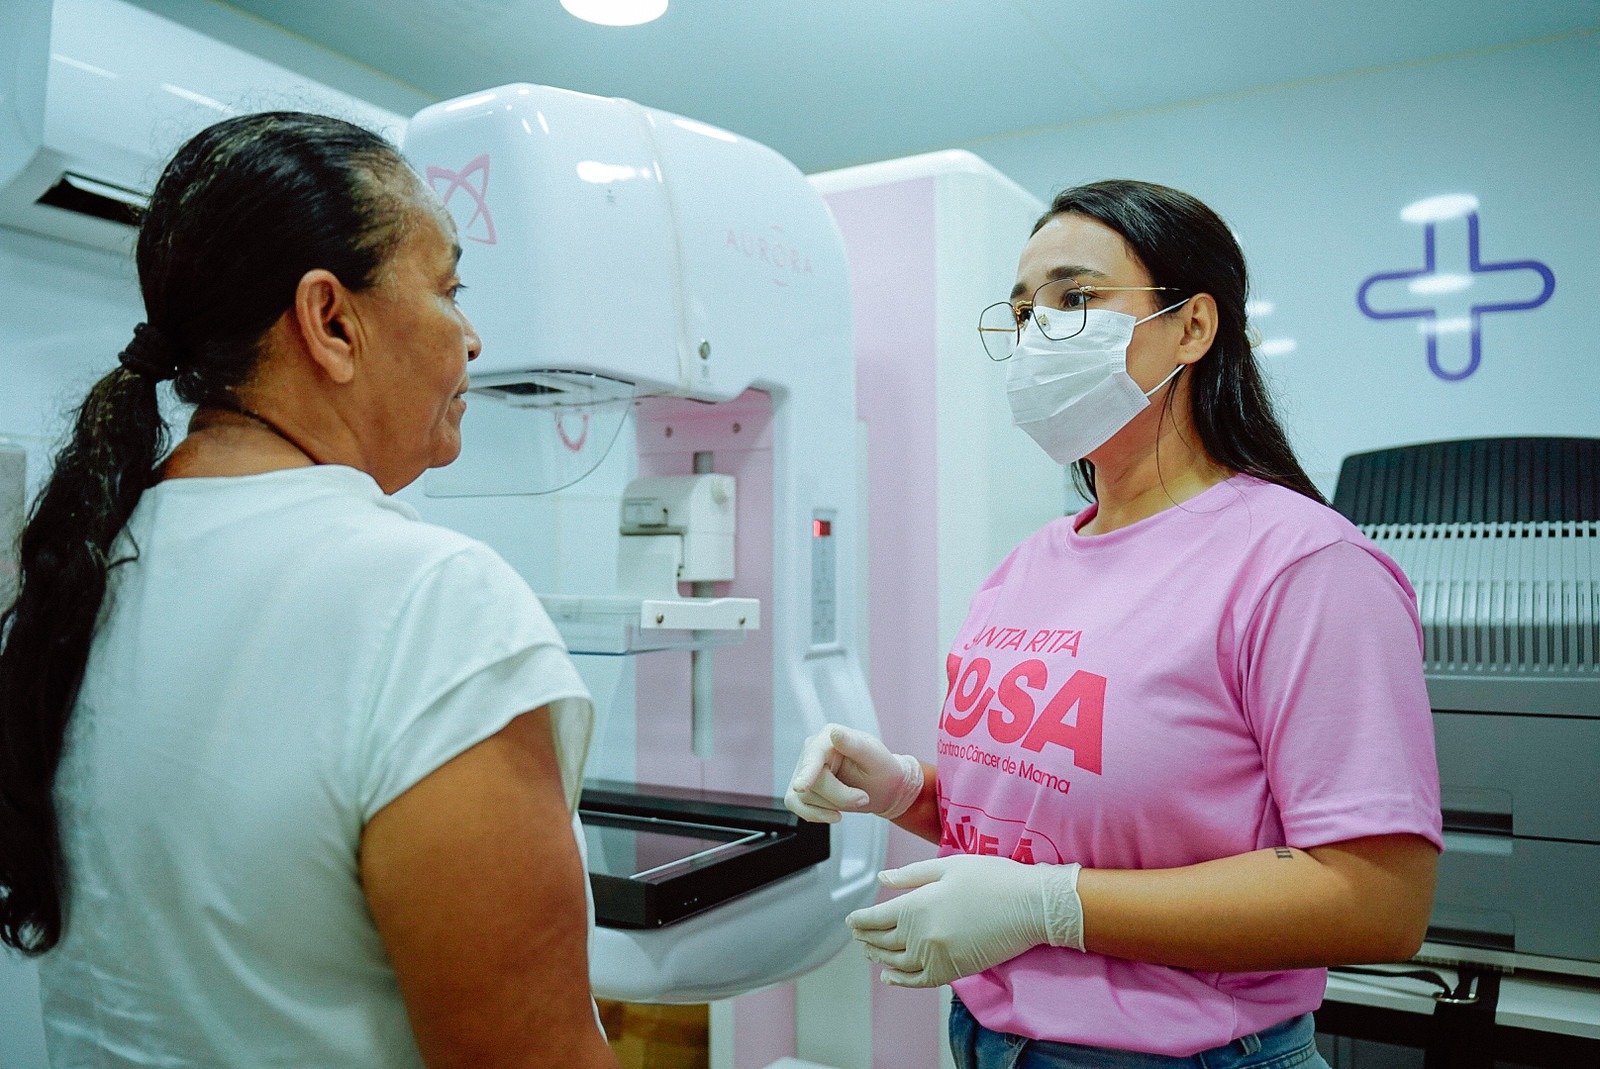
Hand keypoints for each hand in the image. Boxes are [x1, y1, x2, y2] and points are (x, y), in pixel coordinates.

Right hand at [784, 723, 923, 823]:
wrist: (883, 788)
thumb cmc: (882, 770)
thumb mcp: (875, 757)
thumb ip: (854, 745)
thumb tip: (835, 733)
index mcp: (829, 736)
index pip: (813, 756)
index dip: (807, 773)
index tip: (801, 787)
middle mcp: (812, 750)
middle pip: (811, 783)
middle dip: (840, 797)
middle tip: (863, 797)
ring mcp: (803, 770)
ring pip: (804, 797)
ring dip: (832, 806)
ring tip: (853, 798)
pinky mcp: (800, 789)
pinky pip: (797, 806)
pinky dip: (817, 815)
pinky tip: (834, 814)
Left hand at [845, 854, 1083, 986]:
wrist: (1030, 906)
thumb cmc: (992, 879)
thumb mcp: (948, 866)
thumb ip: (911, 875)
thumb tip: (881, 879)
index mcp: (917, 905)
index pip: (876, 918)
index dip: (860, 920)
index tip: (850, 920)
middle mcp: (921, 934)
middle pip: (882, 940)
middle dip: (866, 937)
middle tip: (858, 935)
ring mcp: (936, 956)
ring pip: (896, 962)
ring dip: (878, 957)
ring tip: (869, 951)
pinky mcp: (953, 971)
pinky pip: (918, 981)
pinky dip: (900, 980)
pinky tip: (890, 976)